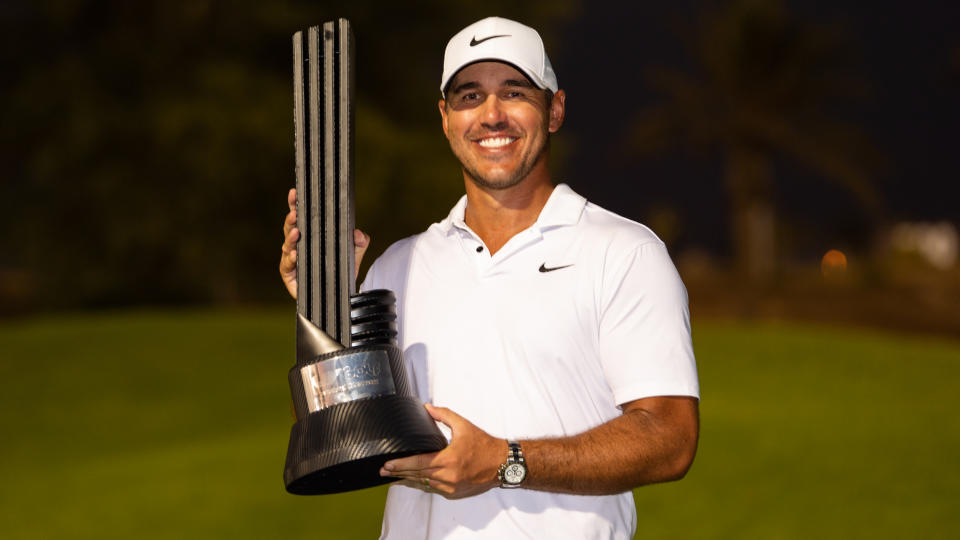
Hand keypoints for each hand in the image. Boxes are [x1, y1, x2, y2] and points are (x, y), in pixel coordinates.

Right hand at [280, 188, 369, 298]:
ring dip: (290, 238)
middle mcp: (297, 247)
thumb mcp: (354, 254)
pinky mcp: (290, 277)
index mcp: (309, 237)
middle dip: (291, 220)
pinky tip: (294, 255)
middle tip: (295, 213)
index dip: (296, 205)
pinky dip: (290, 260)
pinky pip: (287, 267)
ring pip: (286, 246)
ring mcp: (291, 261)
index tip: (295, 194)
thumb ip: (359, 242)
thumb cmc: (340, 270)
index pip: (301, 218)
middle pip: (290, 229)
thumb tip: (358, 234)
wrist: (340, 295)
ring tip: (296, 232)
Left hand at [380, 404, 503, 498]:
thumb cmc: (484, 445)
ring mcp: (451, 487)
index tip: (387, 465)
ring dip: (409, 479)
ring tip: (395, 475)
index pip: (417, 463)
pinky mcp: (455, 492)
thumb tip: (427, 408)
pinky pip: (434, 489)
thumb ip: (444, 415)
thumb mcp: (463, 426)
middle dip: (399, 473)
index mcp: (448, 459)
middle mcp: (448, 476)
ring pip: (424, 484)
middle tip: (384, 471)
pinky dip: (423, 483)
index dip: (400, 465)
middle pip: (416, 476)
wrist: (502, 464)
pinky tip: (415, 479)